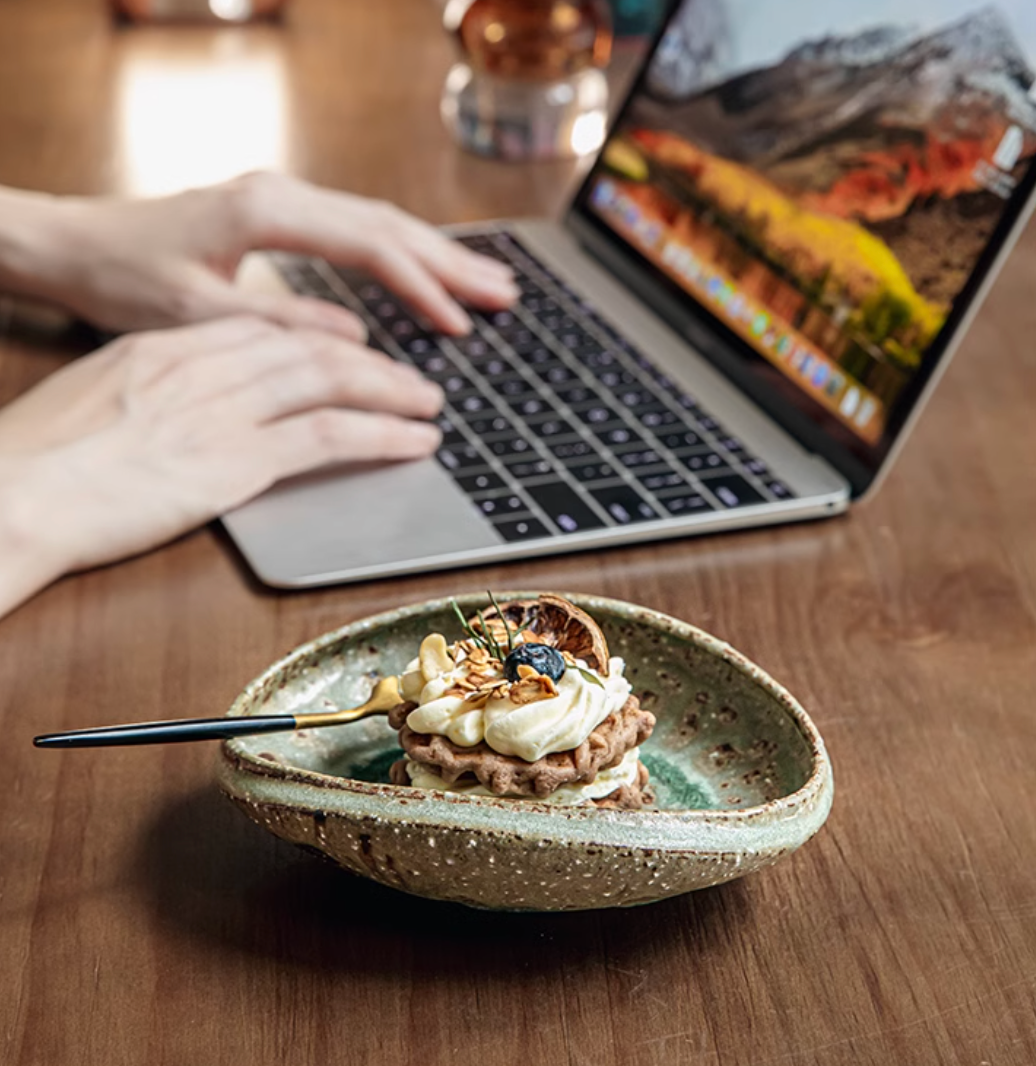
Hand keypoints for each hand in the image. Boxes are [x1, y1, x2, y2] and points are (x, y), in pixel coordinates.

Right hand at [0, 316, 443, 617]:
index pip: (265, 332)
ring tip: (430, 405)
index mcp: (165, 348)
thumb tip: (182, 406)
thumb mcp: (97, 402)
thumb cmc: (37, 461)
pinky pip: (329, 437)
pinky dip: (381, 435)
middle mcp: (203, 366)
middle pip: (310, 350)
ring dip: (392, 392)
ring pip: (332, 383)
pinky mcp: (235, 460)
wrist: (12, 495)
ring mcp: (223, 410)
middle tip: (411, 376)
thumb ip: (152, 392)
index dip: (321, 341)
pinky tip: (414, 441)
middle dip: (372, 361)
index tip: (352, 352)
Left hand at [23, 172, 517, 336]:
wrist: (76, 245)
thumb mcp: (198, 314)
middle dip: (452, 263)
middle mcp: (283, 195)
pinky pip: (357, 230)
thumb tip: (355, 340)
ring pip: (379, 222)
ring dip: (436, 254)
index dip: (421, 288)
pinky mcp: (279, 215)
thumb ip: (281, 324)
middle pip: (390, 226)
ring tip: (488, 282)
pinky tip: (424, 270)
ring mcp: (283, 200)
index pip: (371, 248)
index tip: (460, 324)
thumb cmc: (124, 278)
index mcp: (269, 213)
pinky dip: (400, 253)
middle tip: (507, 293)